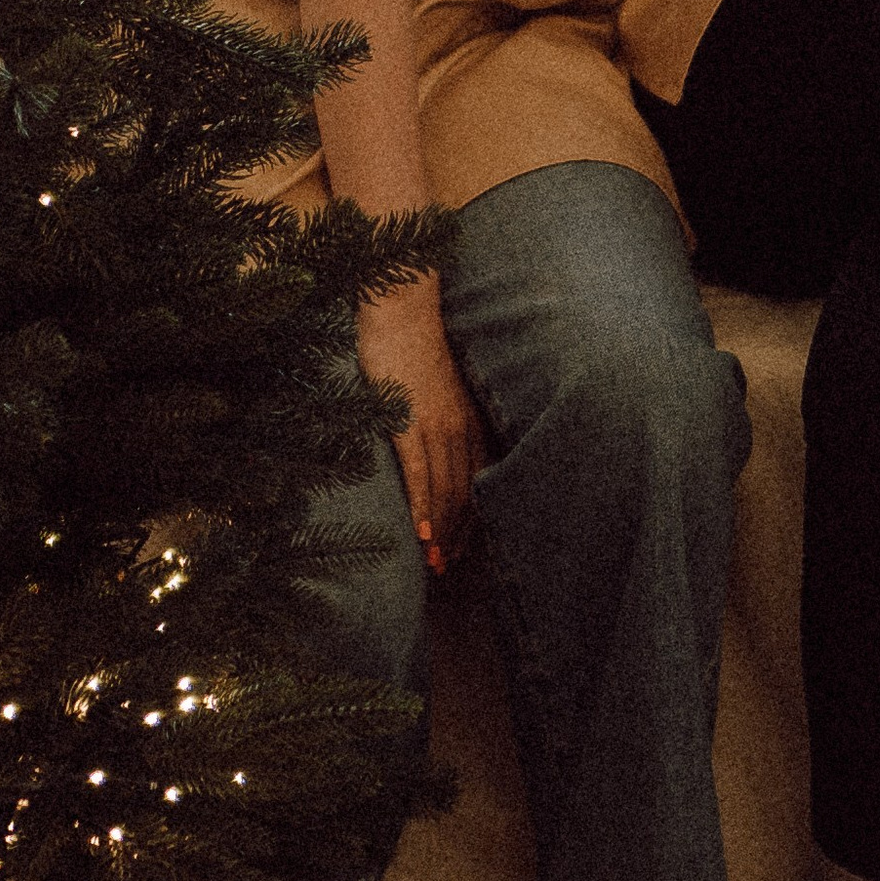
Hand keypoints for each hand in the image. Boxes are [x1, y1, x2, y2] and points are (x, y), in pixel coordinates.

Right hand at [356, 273, 484, 572]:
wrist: (401, 310)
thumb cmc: (418, 348)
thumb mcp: (444, 390)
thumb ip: (451, 420)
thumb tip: (446, 453)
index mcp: (472, 422)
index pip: (478, 484)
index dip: (471, 523)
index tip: (461, 552)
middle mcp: (461, 428)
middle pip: (465, 496)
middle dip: (457, 537)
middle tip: (446, 569)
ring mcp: (435, 425)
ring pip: (445, 491)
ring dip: (440, 533)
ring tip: (435, 564)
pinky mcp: (407, 421)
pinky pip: (419, 472)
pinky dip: (422, 506)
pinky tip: (421, 534)